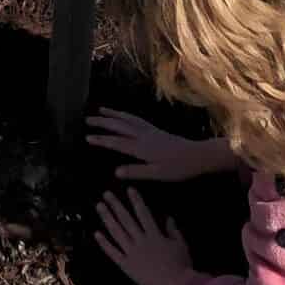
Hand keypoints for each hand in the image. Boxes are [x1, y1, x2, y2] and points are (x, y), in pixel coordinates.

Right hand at [87, 108, 234, 182]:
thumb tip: (115, 172)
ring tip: (101, 110)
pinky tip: (123, 115)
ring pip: (127, 119)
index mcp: (141, 147)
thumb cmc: (178, 167)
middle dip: (103, 122)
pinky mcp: (155, 130)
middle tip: (87, 119)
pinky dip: (125, 115)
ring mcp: (150, 131)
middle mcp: (143, 135)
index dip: (101, 140)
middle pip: (119, 126)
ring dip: (113, 114)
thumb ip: (135, 171)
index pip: (116, 142)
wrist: (198, 155)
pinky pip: (135, 118)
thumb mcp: (157, 174)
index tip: (86, 137)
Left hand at [96, 189, 194, 284]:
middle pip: (126, 219)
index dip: (136, 200)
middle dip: (116, 205)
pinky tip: (97, 233)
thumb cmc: (181, 266)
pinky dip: (104, 243)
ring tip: (99, 207)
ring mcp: (132, 252)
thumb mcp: (181, 245)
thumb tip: (169, 218)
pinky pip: (113, 252)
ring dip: (107, 218)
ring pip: (117, 232)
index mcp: (154, 235)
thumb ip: (173, 231)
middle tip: (106, 194)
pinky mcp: (126, 265)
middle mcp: (141, 241)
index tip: (129, 189)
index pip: (143, 213)